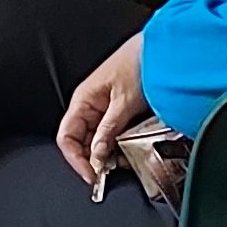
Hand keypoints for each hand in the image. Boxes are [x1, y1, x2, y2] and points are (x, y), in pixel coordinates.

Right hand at [55, 31, 153, 187]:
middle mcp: (89, 106)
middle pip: (80, 142)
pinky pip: (111, 135)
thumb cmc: (139, 64)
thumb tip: (97, 156)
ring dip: (108, 155)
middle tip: (111, 173)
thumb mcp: (124, 101)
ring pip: (97, 141)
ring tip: (125, 160)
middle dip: (94, 160)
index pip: (66, 138)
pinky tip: (130, 150)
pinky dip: (118, 146)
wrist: (160, 49)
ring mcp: (103, 109)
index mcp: (83, 100)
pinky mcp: (118, 112)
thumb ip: (109, 130)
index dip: (76, 159)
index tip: (92, 176)